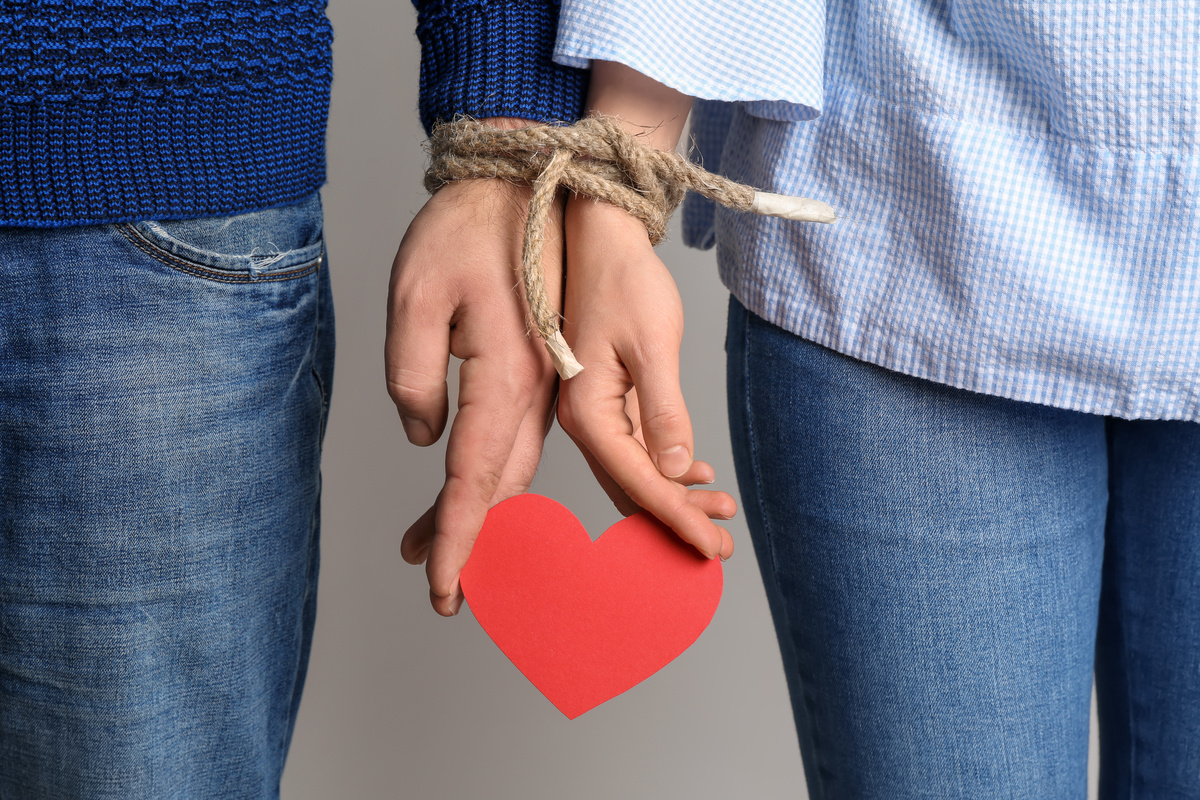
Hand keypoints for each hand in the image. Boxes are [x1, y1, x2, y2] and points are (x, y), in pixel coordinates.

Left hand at [386, 165, 562, 615]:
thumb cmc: (463, 232)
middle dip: (469, 539)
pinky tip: (466, 482)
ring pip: (514, 466)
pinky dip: (492, 472)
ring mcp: (545, 380)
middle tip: (435, 583)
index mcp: (507, 374)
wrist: (519, 184)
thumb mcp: (414, 297)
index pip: (475, 477)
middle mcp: (536, 389)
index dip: (457, 537)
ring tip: (432, 544)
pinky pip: (520, 437)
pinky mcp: (541, 369)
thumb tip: (425, 436)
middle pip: (502, 485)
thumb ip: (410, 375)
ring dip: (479, 510)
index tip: (441, 588)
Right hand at [557, 196, 736, 559]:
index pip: (638, 481)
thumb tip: (676, 468)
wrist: (604, 240)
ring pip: (636, 473)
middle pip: (633, 487)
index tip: (713, 546)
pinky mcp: (610, 401)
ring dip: (676, 498)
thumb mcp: (652, 344)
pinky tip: (698, 476)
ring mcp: (597, 413)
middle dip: (678, 519)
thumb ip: (664, 409)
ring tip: (720, 512)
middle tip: (722, 548)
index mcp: (589, 413)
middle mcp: (586, 421)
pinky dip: (668, 469)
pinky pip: (638, 450)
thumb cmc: (625, 282)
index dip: (678, 517)